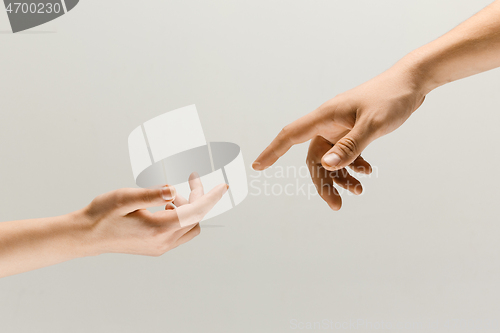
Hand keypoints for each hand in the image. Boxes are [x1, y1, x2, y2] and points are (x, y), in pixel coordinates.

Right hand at [82, 173, 227, 255]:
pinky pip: (179, 232)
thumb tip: (173, 190)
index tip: (223, 186)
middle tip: (191, 177)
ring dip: (188, 208)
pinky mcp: (155, 248)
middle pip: (195, 218)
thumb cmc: (101, 215)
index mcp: (158, 229)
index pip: (195, 212)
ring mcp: (160, 247)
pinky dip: (179, 217)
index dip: (211, 197)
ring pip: (189, 227)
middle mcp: (163, 242)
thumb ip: (151, 194)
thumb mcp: (124, 198)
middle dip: (197, 197)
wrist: (85, 236)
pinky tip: (164, 206)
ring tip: (171, 195)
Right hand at [253, 62, 426, 209]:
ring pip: (330, 160)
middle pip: (314, 158)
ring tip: (357, 191)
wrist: (411, 83)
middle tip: (335, 204)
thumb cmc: (391, 98)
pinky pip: (345, 154)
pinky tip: (365, 173)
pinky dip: (353, 166)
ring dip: (340, 178)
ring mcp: (340, 128)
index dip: (272, 151)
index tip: (258, 165)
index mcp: (325, 117)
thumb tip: (327, 167)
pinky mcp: (352, 131)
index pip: (291, 135)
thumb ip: (351, 147)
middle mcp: (328, 124)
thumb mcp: (373, 125)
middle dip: (323, 182)